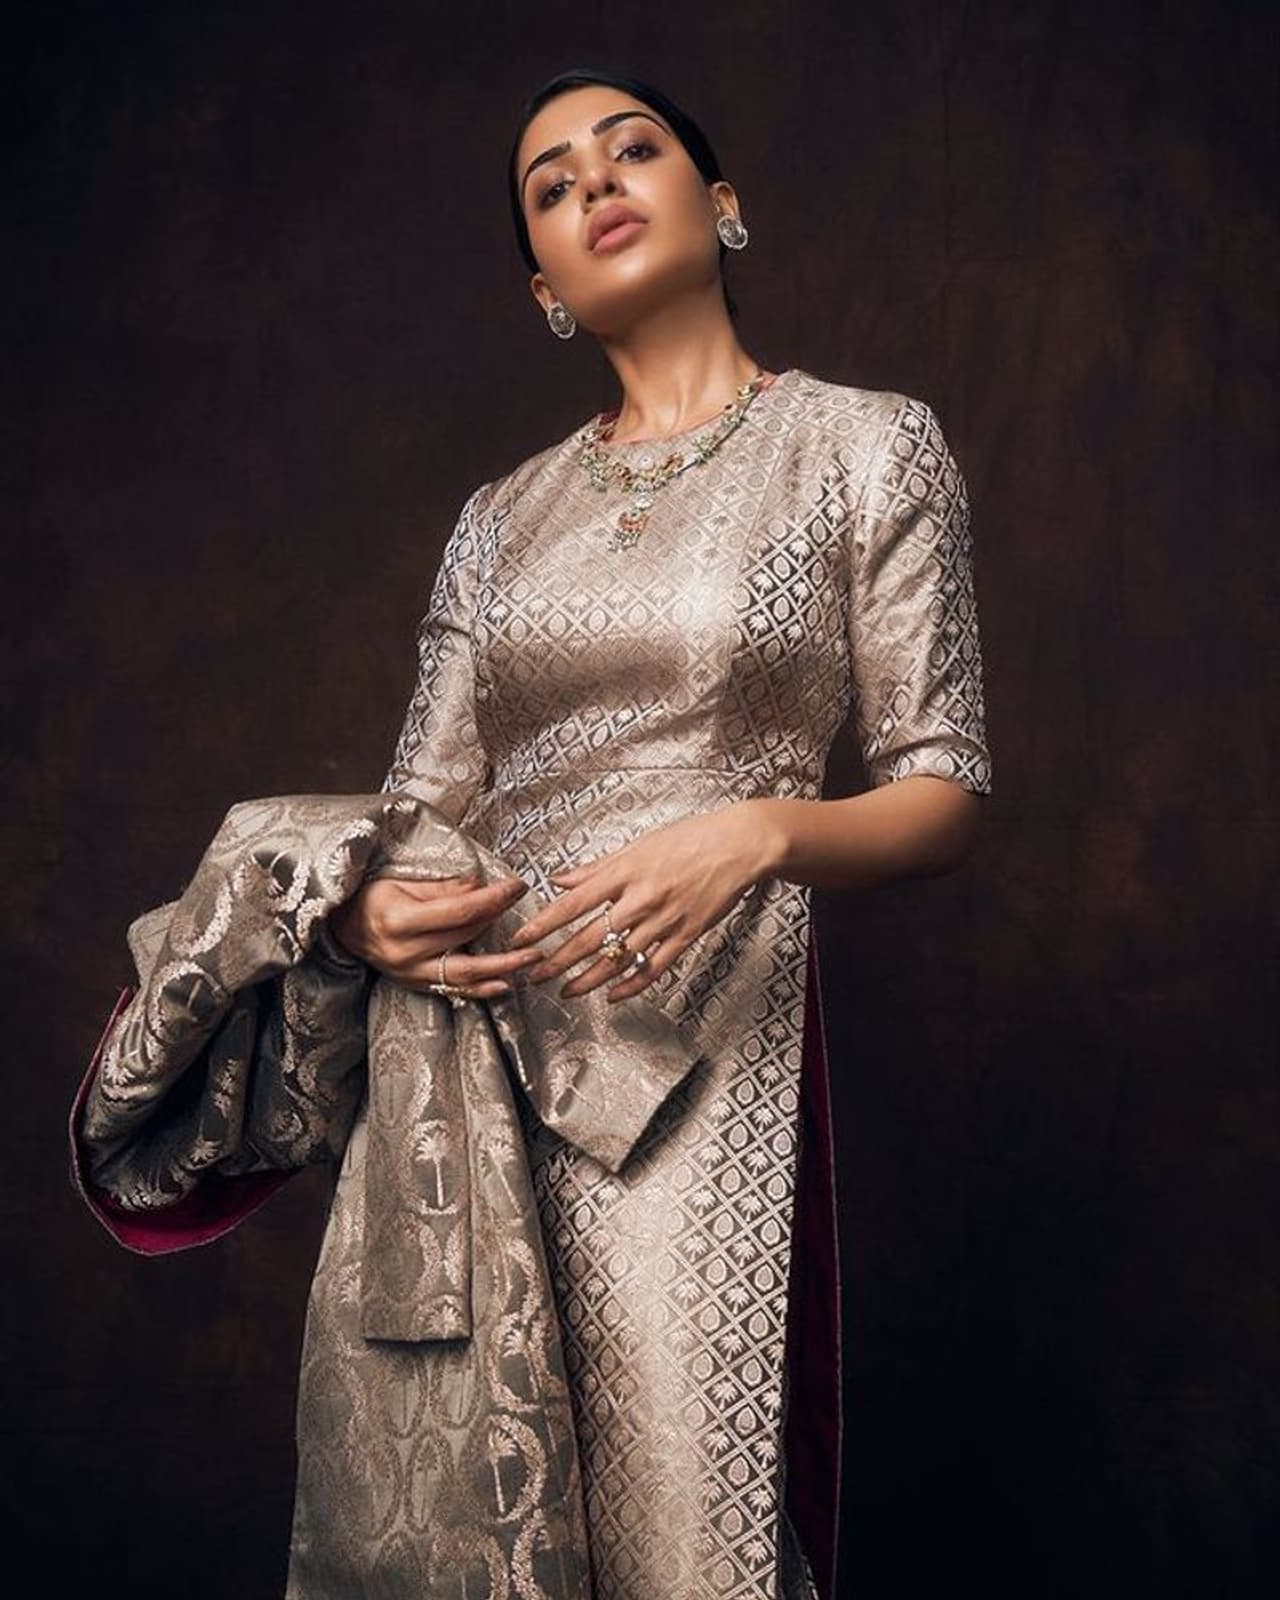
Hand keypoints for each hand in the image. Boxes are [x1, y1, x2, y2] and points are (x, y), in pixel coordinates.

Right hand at [328, 872, 547, 997]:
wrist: (339, 924)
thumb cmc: (370, 894)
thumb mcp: (400, 880)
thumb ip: (441, 888)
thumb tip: (481, 888)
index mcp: (399, 919)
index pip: (459, 910)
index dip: (493, 898)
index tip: (517, 886)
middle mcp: (403, 951)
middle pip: (465, 937)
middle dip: (501, 921)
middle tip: (532, 911)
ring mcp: (408, 972)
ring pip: (464, 972)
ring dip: (502, 966)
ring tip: (532, 958)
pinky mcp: (412, 983)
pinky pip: (452, 989)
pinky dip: (480, 989)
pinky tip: (505, 985)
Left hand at [504, 802, 775, 1002]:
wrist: (736, 846)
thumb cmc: (688, 839)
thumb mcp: (637, 846)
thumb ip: (596, 867)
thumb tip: (560, 879)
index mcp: (624, 873)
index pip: (572, 904)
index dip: (543, 924)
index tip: (521, 938)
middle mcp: (639, 899)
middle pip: (589, 938)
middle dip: (557, 961)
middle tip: (535, 975)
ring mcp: (662, 921)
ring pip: (617, 959)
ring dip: (588, 980)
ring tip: (567, 991)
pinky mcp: (684, 936)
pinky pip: (653, 969)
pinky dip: (630, 986)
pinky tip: (613, 996)